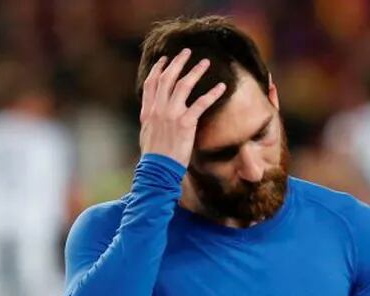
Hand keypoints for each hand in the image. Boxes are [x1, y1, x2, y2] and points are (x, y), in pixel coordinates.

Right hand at [139, 48, 227, 166]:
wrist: (158, 169)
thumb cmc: (155, 157)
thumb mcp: (147, 134)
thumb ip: (152, 121)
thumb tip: (155, 115)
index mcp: (148, 111)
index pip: (151, 84)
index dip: (158, 69)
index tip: (164, 60)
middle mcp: (158, 109)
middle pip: (168, 78)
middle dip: (178, 62)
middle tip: (187, 52)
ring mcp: (171, 115)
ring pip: (183, 85)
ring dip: (195, 71)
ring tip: (206, 62)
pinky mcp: (185, 124)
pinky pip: (201, 104)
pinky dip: (212, 94)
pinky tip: (221, 87)